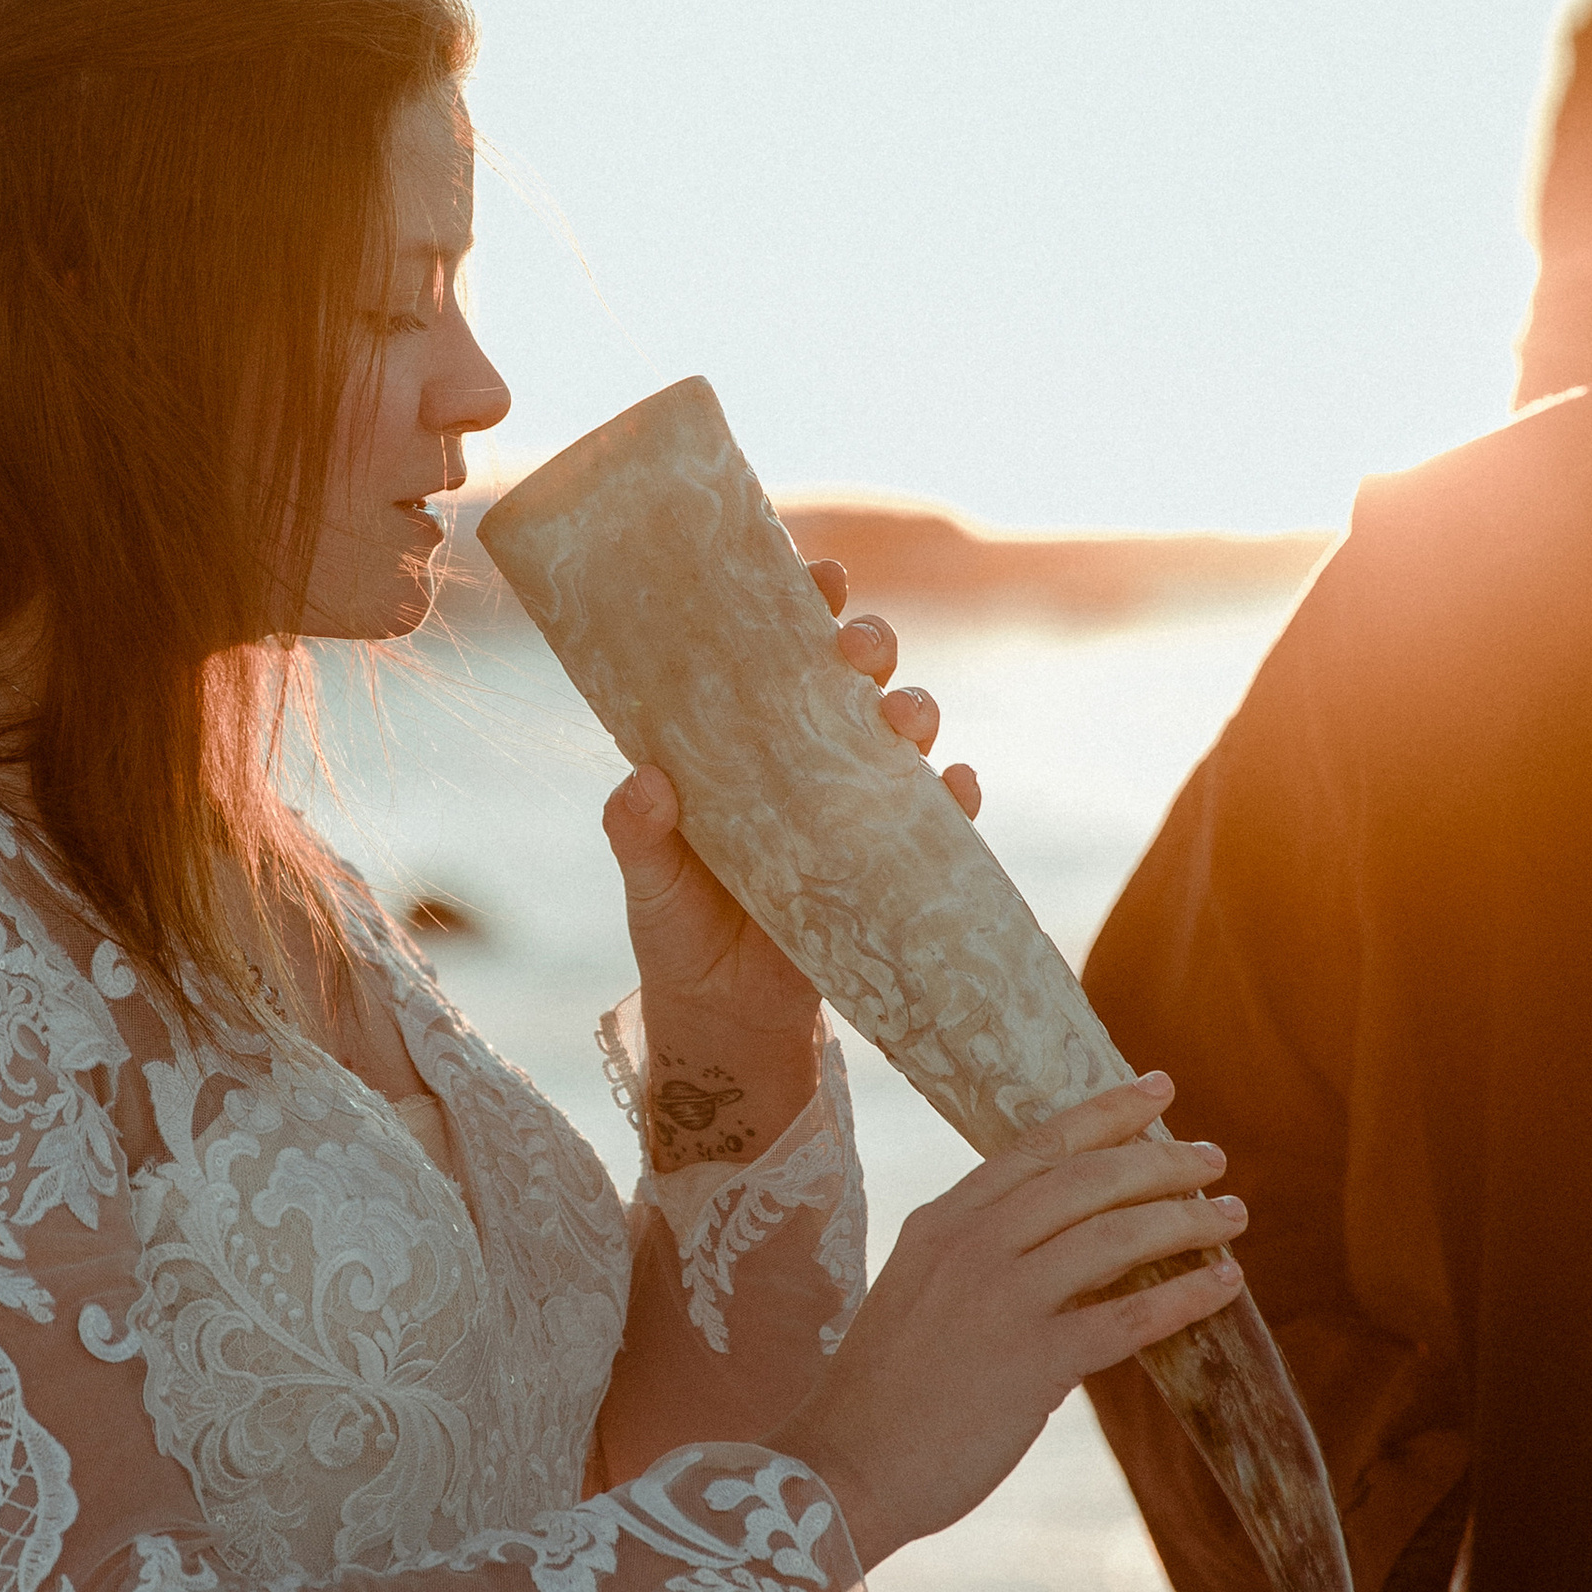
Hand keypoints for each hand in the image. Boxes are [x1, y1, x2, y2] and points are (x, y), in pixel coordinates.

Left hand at [600, 566, 974, 1167]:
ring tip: (901, 716)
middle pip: (851, 675)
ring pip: (902, 729)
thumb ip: (637, 833)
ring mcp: (856, 802)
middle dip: (867, 645)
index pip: (771, 651)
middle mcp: (805, 756)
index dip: (798, 601)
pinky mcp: (894, 857)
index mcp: (740, 741)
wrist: (728, 1018)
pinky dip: (954, 794)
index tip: (816, 572)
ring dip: (913, 708)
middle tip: (858, 648)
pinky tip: (953, 785)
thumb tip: (643, 784)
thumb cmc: (680, 932)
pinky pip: (940, 814)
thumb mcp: (648, 883)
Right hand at [794, 1074, 1247, 1569]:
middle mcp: (970, 1244)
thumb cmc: (882, 1393)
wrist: (844, 1467)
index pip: (1037, 1146)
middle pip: (1087, 1178)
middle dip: (1161, 1160)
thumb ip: (984, 1262)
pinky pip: (1129, 1317)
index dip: (1105, 1113)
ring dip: (1186, 1220)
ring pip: (1116, 1235)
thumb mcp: (922, 1294)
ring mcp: (1001, 1299)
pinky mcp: (1033, 1362)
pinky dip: (1186, 1297)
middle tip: (1213, 1158)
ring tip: (1231, 1216)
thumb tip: (1074, 1254)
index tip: (1157, 1089)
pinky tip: (1226, 1285)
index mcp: (940, 1221)